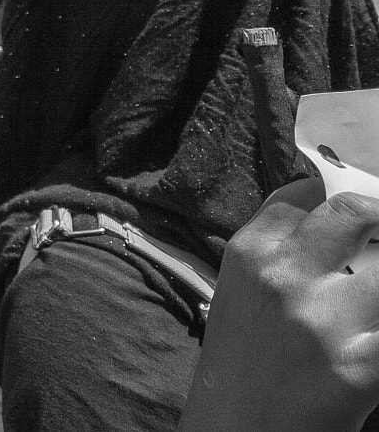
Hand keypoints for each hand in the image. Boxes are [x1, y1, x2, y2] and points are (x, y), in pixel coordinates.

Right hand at [180, 178, 378, 431]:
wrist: (237, 430)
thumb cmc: (244, 362)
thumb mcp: (242, 294)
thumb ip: (279, 252)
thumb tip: (334, 221)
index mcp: (249, 254)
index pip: (305, 195)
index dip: (337, 198)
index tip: (357, 214)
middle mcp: (284, 277)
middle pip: (356, 213)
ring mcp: (324, 320)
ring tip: (370, 300)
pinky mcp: (360, 366)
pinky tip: (374, 338)